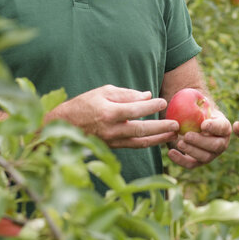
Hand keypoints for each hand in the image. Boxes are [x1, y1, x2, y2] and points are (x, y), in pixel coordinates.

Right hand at [47, 84, 177, 148]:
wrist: (63, 126)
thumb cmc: (83, 104)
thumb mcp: (103, 92)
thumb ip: (126, 94)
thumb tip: (147, 95)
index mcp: (109, 112)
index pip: (135, 109)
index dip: (151, 106)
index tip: (163, 102)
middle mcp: (111, 129)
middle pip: (141, 129)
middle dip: (160, 127)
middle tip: (176, 124)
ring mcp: (112, 141)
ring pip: (140, 142)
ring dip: (158, 139)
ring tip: (173, 135)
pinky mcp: (112, 147)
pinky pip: (133, 146)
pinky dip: (147, 143)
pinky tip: (158, 140)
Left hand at [167, 109, 231, 168]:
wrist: (194, 122)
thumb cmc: (197, 111)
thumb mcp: (200, 105)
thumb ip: (198, 103)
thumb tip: (191, 101)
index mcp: (224, 127)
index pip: (222, 127)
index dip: (214, 127)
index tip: (203, 124)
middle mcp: (221, 142)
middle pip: (216, 145)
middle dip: (201, 141)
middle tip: (187, 135)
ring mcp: (211, 154)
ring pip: (205, 157)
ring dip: (192, 150)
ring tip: (179, 143)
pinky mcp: (199, 161)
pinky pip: (191, 164)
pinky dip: (181, 160)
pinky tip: (170, 152)